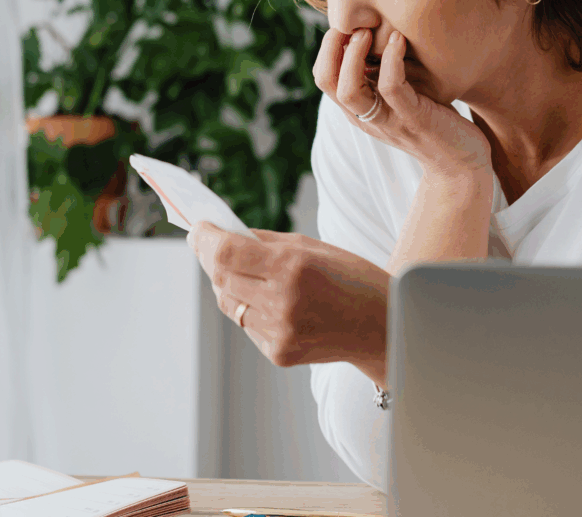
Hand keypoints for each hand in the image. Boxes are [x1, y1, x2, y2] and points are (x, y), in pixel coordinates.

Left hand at [188, 221, 388, 372]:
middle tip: (205, 243)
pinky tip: (267, 299)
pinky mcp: (279, 354)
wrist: (383, 326)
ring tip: (240, 270)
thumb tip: (223, 234)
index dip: (204, 239)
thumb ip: (265, 242)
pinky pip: (246, 325)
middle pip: (220, 278)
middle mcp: (283, 303)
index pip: (226, 253)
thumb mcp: (312, 247)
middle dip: (209, 257)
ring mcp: (280, 333)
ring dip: (226, 283)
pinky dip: (248, 308)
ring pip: (229, 304)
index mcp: (293, 268)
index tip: (197, 228)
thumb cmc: (351, 278)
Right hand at [313, 27, 491, 180]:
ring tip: (370, 31)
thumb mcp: (402, 96)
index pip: (324, 77)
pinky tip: (399, 40)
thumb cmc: (434, 120)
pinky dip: (391, 60)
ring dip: (354, 55)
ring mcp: (388, 121)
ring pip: (349, 91)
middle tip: (355, 24)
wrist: (461, 161)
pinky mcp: (414, 120)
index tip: (349, 23)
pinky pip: (391, 88)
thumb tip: (376, 33)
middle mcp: (367, 117)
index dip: (328, 47)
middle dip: (333, 47)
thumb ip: (384, 75)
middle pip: (327, 83)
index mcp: (359, 110)